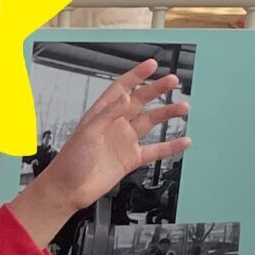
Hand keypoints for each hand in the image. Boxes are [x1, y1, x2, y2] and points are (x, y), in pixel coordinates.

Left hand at [9, 59, 188, 244]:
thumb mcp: (89, 132)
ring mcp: (124, 141)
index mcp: (101, 114)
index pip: (121, 88)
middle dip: (157, 89)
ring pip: (151, 123)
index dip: (136, 75)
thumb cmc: (71, 160)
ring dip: (167, 114)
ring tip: (184, 107)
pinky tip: (184, 141)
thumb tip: (126, 96)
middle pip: (140, 101)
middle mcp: (115, 124)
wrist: (70, 189)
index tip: (152, 65)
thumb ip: (109, 114)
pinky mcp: (131, 159)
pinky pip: (155, 150)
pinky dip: (171, 146)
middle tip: (173, 80)